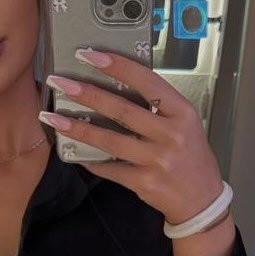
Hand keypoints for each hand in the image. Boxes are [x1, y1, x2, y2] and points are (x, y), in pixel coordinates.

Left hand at [39, 48, 223, 224]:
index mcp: (182, 113)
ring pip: (109, 140)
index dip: (117, 66)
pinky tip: (73, 152)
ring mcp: (157, 160)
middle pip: (121, 110)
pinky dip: (90, 159)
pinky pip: (109, 168)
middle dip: (86, 93)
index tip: (90, 55)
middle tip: (60, 82)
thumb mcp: (185, 125)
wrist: (202, 199)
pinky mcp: (144, 182)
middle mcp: (170, 135)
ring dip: (77, 128)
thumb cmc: (191, 157)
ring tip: (52, 117)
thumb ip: (158, 108)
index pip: (147, 82)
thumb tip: (116, 87)